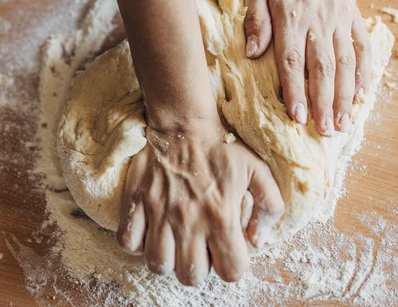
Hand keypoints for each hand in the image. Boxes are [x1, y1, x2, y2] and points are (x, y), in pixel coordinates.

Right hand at [117, 118, 283, 285]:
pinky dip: (137, 243)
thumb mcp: (258, 172)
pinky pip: (128, 242)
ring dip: (167, 260)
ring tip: (173, 244)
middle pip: (191, 276)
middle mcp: (189, 220)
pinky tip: (150, 231)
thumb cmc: (222, 147)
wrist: (184, 122)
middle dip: (198, 267)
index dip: (232, 266)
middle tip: (198, 248)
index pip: (231, 271)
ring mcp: (159, 212)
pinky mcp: (136, 202)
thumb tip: (257, 241)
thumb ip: (269, 207)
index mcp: (222, 216)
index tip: (227, 251)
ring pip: (158, 265)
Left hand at [244, 0, 371, 135]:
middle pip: (323, 68)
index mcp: (291, 17)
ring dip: (345, 96)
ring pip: (346, 64)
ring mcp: (339, 22)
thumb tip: (250, 52)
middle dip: (324, 102)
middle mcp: (318, 23)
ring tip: (343, 123)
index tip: (297, 116)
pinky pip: (363, 50)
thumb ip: (255, 19)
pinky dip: (365, 74)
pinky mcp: (353, 19)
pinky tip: (362, 97)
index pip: (292, 60)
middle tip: (325, 131)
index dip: (295, 90)